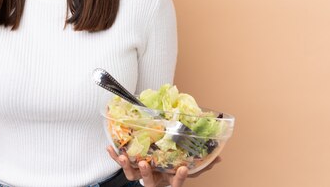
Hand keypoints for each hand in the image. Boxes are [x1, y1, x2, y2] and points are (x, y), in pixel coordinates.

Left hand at [107, 146, 221, 186]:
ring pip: (132, 175)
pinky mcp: (131, 169)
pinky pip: (121, 164)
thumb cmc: (171, 171)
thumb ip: (201, 166)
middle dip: (146, 173)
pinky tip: (110, 148)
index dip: (178, 178)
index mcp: (168, 180)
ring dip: (127, 165)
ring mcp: (141, 176)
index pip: (175, 183)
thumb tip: (219, 157)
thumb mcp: (187, 169)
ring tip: (123, 155)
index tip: (181, 168)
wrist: (156, 174)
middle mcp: (154, 180)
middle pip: (148, 181)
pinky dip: (114, 156)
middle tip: (144, 163)